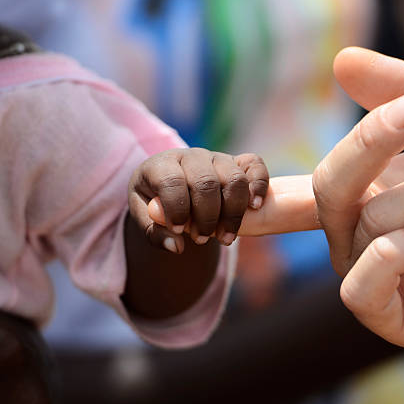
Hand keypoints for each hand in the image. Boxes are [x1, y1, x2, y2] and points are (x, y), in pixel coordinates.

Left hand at [129, 149, 269, 252]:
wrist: (173, 189)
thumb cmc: (158, 204)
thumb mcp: (145, 219)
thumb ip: (155, 232)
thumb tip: (177, 246)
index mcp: (162, 165)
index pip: (172, 181)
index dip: (177, 208)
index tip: (178, 230)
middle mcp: (192, 156)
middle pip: (207, 183)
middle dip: (207, 217)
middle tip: (201, 240)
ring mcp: (218, 158)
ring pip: (234, 179)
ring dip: (233, 213)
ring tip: (226, 238)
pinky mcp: (239, 162)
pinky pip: (255, 165)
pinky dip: (258, 185)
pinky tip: (255, 208)